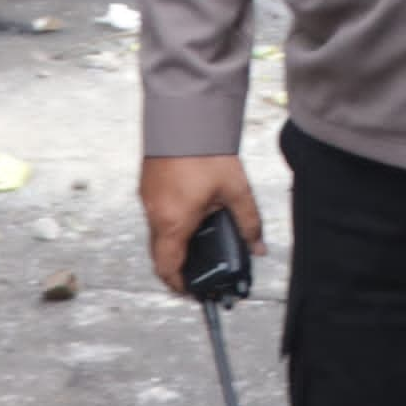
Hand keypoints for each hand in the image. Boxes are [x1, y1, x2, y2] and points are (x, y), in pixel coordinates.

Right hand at [139, 153, 261, 294]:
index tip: (191, 290)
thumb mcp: (235, 190)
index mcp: (172, 222)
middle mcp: (154, 213)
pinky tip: (191, 213)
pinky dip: (170, 223)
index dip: (179, 285)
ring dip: (174, 243)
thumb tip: (258, 246)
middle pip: (160, 254)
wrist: (184, 115)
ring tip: (198, 241)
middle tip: (198, 271)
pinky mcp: (148, 184)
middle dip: (178, 266)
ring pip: (156, 233)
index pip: (167, 268)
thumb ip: (248, 223)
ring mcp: (147, 198)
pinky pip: (156, 214)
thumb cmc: (205, 151)